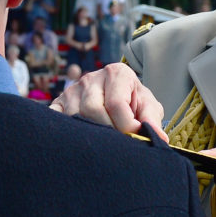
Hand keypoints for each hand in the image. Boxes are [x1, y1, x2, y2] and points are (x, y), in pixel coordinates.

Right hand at [47, 63, 166, 139]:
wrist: (116, 95)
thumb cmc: (134, 102)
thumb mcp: (147, 106)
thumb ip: (152, 119)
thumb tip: (159, 139)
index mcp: (116, 73)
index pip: (116, 103)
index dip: (127, 126)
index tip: (135, 138)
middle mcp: (91, 78)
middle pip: (92, 110)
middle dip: (108, 131)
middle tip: (119, 144)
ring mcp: (71, 90)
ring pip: (75, 117)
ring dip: (90, 135)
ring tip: (105, 143)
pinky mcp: (57, 103)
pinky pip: (56, 120)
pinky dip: (66, 133)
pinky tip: (81, 141)